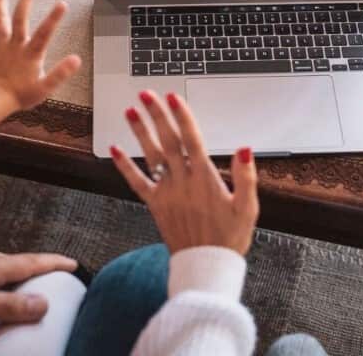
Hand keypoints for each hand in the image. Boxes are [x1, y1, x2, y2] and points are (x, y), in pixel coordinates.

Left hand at [0, 0, 81, 111]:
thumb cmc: (20, 96)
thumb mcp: (45, 88)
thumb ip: (60, 73)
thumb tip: (77, 59)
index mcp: (31, 54)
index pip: (45, 33)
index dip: (53, 18)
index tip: (62, 3)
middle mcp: (15, 45)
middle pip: (20, 18)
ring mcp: (0, 45)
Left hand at [0, 250, 77, 324]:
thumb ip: (5, 306)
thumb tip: (43, 304)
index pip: (30, 262)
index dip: (52, 263)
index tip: (72, 263)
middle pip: (18, 261)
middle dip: (39, 264)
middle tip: (56, 269)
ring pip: (0, 264)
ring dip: (18, 269)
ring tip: (27, 276)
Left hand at [110, 90, 258, 254]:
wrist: (206, 268)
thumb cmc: (230, 238)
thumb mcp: (248, 208)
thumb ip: (246, 176)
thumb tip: (245, 148)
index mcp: (206, 179)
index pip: (192, 139)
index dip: (182, 116)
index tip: (173, 96)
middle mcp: (183, 182)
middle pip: (168, 141)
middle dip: (157, 115)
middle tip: (146, 93)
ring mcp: (167, 193)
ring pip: (151, 156)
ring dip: (140, 132)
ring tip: (130, 110)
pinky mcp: (156, 205)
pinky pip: (137, 183)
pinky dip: (124, 166)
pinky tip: (114, 149)